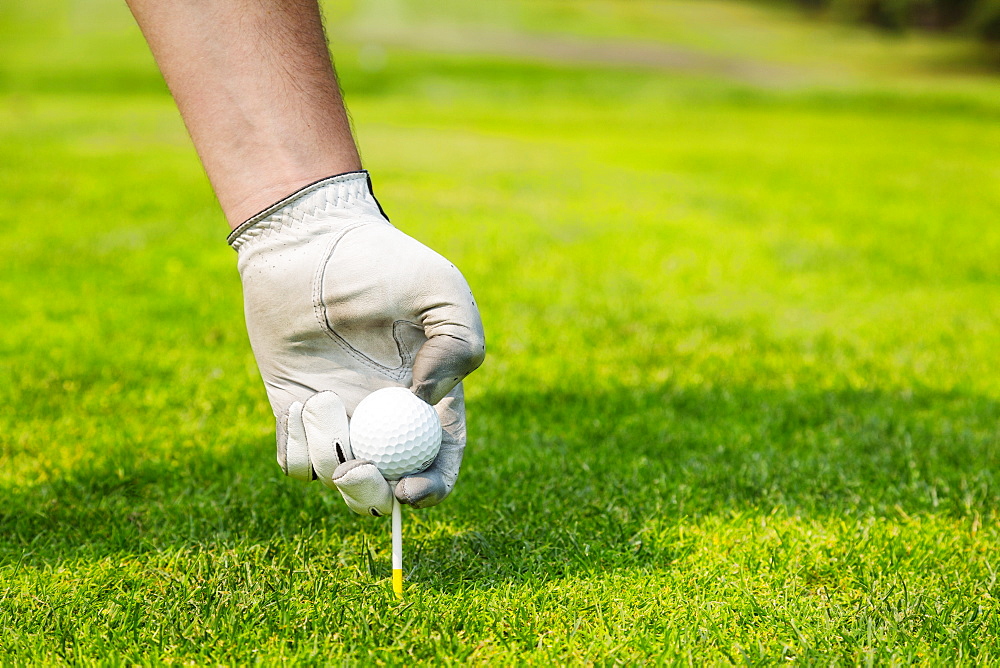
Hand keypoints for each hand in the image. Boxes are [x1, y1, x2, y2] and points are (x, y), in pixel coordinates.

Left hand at [229, 171, 484, 514]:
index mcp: (429, 399)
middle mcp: (384, 417)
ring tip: (319, 398)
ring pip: (336, 475)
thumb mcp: (441, 291)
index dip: (432, 487)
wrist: (311, 241)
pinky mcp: (293, 410)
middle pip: (385, 486)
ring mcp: (339, 417)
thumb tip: (422, 402)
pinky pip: (294, 460)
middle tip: (356, 469)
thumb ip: (456, 345)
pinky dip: (297, 446)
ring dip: (328, 452)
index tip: (411, 489)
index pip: (438, 461)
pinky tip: (297, 403)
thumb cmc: (383, 261)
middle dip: (373, 493)